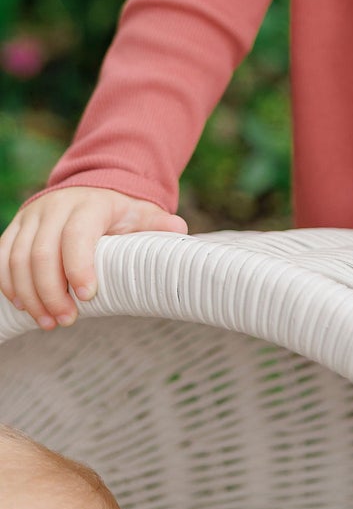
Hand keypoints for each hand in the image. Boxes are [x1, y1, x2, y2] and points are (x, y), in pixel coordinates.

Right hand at [0, 187, 187, 328]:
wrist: (90, 186)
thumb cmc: (118, 209)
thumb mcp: (141, 212)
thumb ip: (156, 225)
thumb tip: (179, 230)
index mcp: (89, 203)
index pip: (77, 234)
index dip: (78, 267)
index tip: (87, 296)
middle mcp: (55, 207)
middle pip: (41, 253)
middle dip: (51, 292)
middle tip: (65, 321)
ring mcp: (32, 217)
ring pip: (17, 259)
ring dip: (29, 296)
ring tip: (48, 321)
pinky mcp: (16, 228)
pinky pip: (2, 259)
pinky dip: (8, 285)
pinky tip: (25, 307)